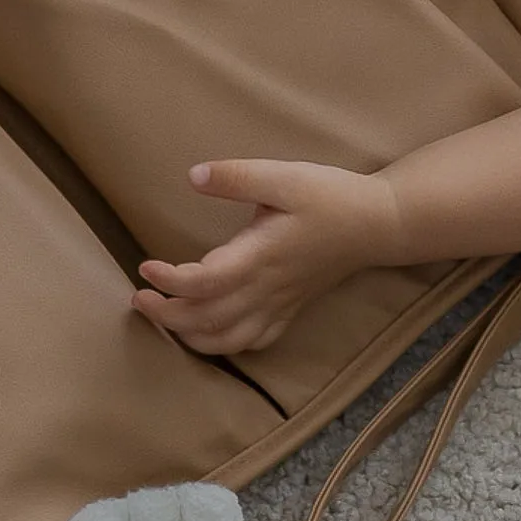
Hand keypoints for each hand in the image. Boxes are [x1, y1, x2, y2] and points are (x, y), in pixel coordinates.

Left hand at [132, 158, 381, 353]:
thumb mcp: (285, 176)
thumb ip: (237, 176)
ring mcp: (280, 304)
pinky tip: (212, 332)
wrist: (380, 224)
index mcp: (260, 256)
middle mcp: (266, 289)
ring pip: (227, 340)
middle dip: (166, 317)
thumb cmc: (332, 197)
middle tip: (140, 297)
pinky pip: (254, 342)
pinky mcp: (291, 308)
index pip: (203, 283)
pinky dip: (225, 345)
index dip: (168, 282)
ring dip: (189, 337)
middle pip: (206, 321)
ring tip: (166, 318)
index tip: (145, 265)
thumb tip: (193, 176)